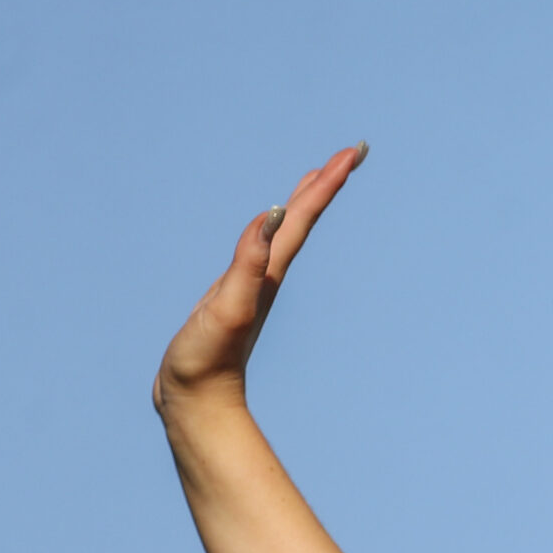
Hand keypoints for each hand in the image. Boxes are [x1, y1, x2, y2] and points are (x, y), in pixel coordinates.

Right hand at [154, 143, 367, 413]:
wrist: (197, 401)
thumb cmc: (209, 358)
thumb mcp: (229, 305)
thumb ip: (250, 262)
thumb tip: (274, 214)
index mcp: (270, 272)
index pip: (302, 217)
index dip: (327, 182)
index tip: (356, 151)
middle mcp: (268, 276)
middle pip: (302, 220)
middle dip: (325, 183)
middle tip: (352, 152)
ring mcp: (253, 287)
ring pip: (285, 234)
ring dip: (303, 204)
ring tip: (316, 179)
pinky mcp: (236, 296)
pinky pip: (262, 251)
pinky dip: (271, 229)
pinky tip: (268, 228)